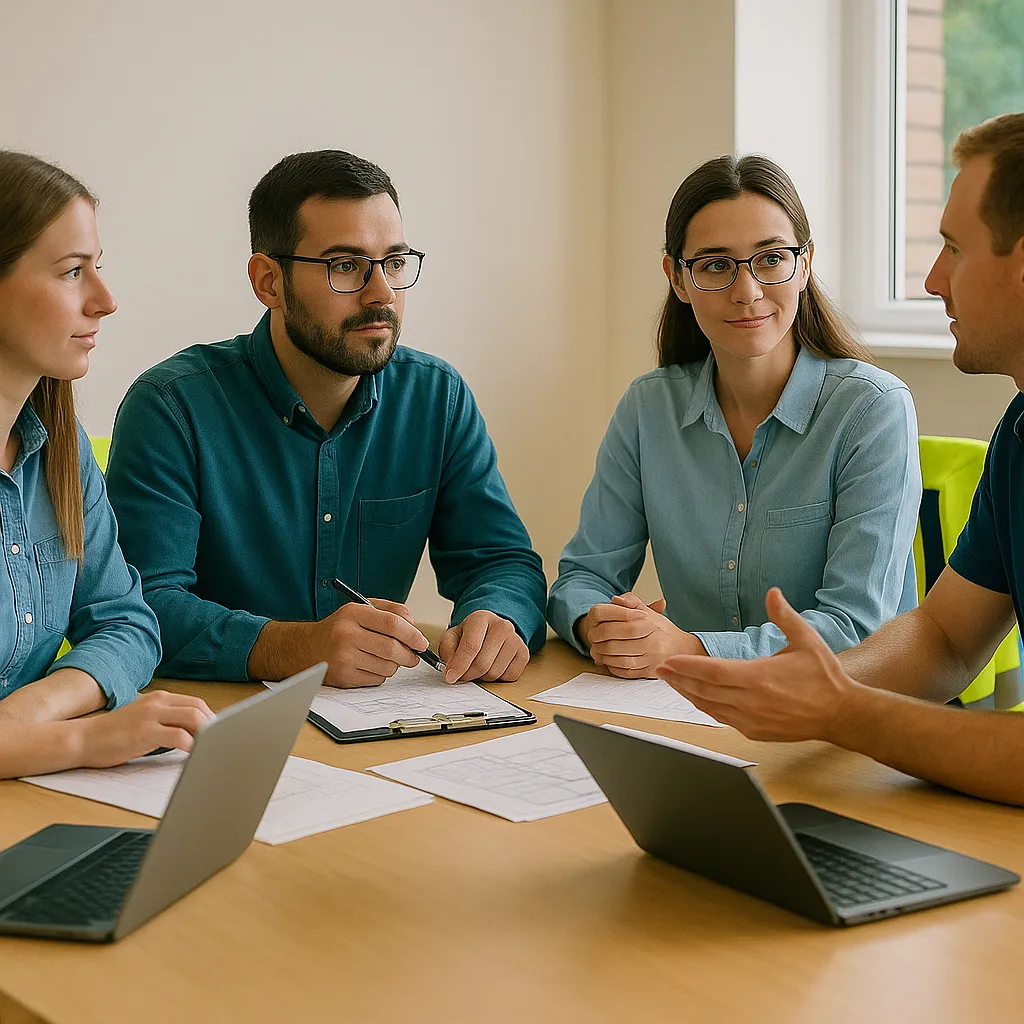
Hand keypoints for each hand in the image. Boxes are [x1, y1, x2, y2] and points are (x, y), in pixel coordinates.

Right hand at [78, 691, 214, 767]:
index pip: (195, 703)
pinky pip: (178, 736)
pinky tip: (196, 754)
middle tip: (222, 741)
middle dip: (214, 725)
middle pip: (198, 708)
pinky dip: (192, 745)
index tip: (221, 731)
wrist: (83, 739)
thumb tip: (191, 732)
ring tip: (213, 747)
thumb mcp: (144, 719)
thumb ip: (165, 720)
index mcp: (159, 698)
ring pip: (193, 718)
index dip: (211, 717)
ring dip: (207, 733)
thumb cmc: (113, 734)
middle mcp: (157, 702)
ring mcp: (151, 716)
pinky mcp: (145, 732)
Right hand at [316, 599, 429, 687]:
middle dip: (409, 655)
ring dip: (394, 665)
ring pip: (387, 667)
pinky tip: (370, 665)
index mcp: (353, 613)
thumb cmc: (339, 628)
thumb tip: (414, 626)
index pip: (392, 623)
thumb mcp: (361, 608)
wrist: (306, 648)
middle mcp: (346, 635)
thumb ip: (390, 610)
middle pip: (392, 648)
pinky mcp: (344, 677)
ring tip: (385, 658)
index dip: (412, 634)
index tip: (421, 642)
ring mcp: (344, 658)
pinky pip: (377, 679)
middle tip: (413, 656)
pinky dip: (380, 674)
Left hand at [438, 611, 529, 682]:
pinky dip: (498, 678)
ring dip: (482, 677)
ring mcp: (516, 640)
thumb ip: (447, 651)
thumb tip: (451, 670)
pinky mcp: (524, 654)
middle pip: (482, 663)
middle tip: (462, 674)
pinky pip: (508, 677)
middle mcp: (502, 626)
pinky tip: (493, 666)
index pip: (471, 646)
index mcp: (481, 618)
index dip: (459, 665)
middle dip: (468, 674)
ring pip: (494, 673)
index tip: (450, 677)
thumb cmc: (471, 634)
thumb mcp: (453, 636)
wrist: (493, 629)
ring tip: (479, 666)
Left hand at [577, 593, 705, 677]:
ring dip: (604, 657)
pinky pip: (626, 672)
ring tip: (597, 651)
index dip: (603, 627)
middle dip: (599, 643)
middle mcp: (653, 642)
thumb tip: (615, 600)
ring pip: (620, 660)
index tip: (594, 627)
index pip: (622, 625)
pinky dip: (613, 667)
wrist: (681, 648)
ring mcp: (652, 659)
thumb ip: (631, 601)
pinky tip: (608, 661)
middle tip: (592, 641)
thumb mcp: (647, 611)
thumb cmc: (660, 629)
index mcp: (651, 624)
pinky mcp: (649, 673)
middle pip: (616, 644)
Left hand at [655, 587, 857, 741]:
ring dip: (688, 694)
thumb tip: (772, 592)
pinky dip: (705, 707)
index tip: (668, 662)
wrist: (842, 714)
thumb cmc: (824, 677)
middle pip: (703, 690)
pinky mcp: (755, 732)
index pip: (712, 672)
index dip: (686, 667)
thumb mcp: (806, 640)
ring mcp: (752, 720)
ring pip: (709, 707)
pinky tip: (697, 698)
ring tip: (672, 682)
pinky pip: (721, 719)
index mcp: (759, 677)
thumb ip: (784, 616)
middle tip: (660, 670)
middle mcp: (751, 701)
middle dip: (678, 680)